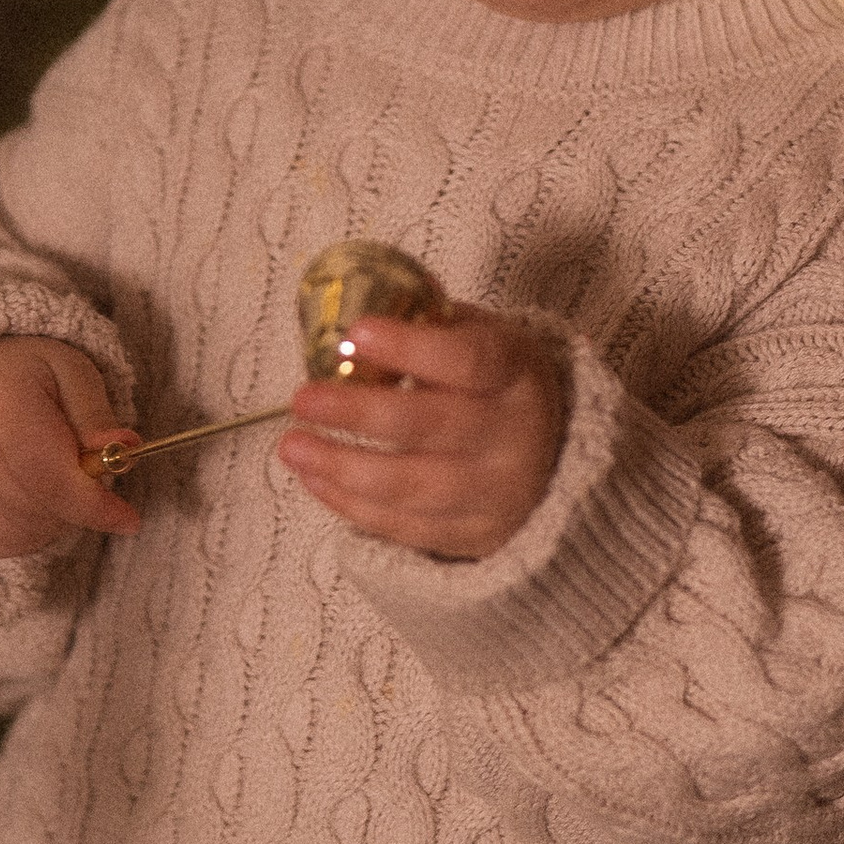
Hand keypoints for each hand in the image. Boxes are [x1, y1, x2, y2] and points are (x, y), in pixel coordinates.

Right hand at [0, 336, 141, 560]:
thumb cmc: (25, 377)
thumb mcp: (72, 373)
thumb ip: (97, 414)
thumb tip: (123, 447)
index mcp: (0, 408)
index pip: (52, 478)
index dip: (94, 506)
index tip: (129, 520)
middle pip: (42, 511)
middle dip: (76, 503)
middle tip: (77, 471)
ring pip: (25, 534)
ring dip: (53, 518)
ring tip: (47, 477)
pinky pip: (2, 544)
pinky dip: (26, 529)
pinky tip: (25, 494)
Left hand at [277, 307, 564, 558]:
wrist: (551, 459)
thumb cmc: (494, 385)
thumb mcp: (482, 340)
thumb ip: (430, 326)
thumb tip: (358, 308)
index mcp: (515, 373)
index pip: (467, 361)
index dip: (410, 349)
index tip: (355, 334)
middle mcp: (512, 435)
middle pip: (429, 426)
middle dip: (358, 413)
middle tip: (302, 399)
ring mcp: (494, 493)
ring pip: (411, 486)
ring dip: (342, 467)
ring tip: (292, 446)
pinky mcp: (473, 535)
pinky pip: (404, 525)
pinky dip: (351, 504)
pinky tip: (314, 478)